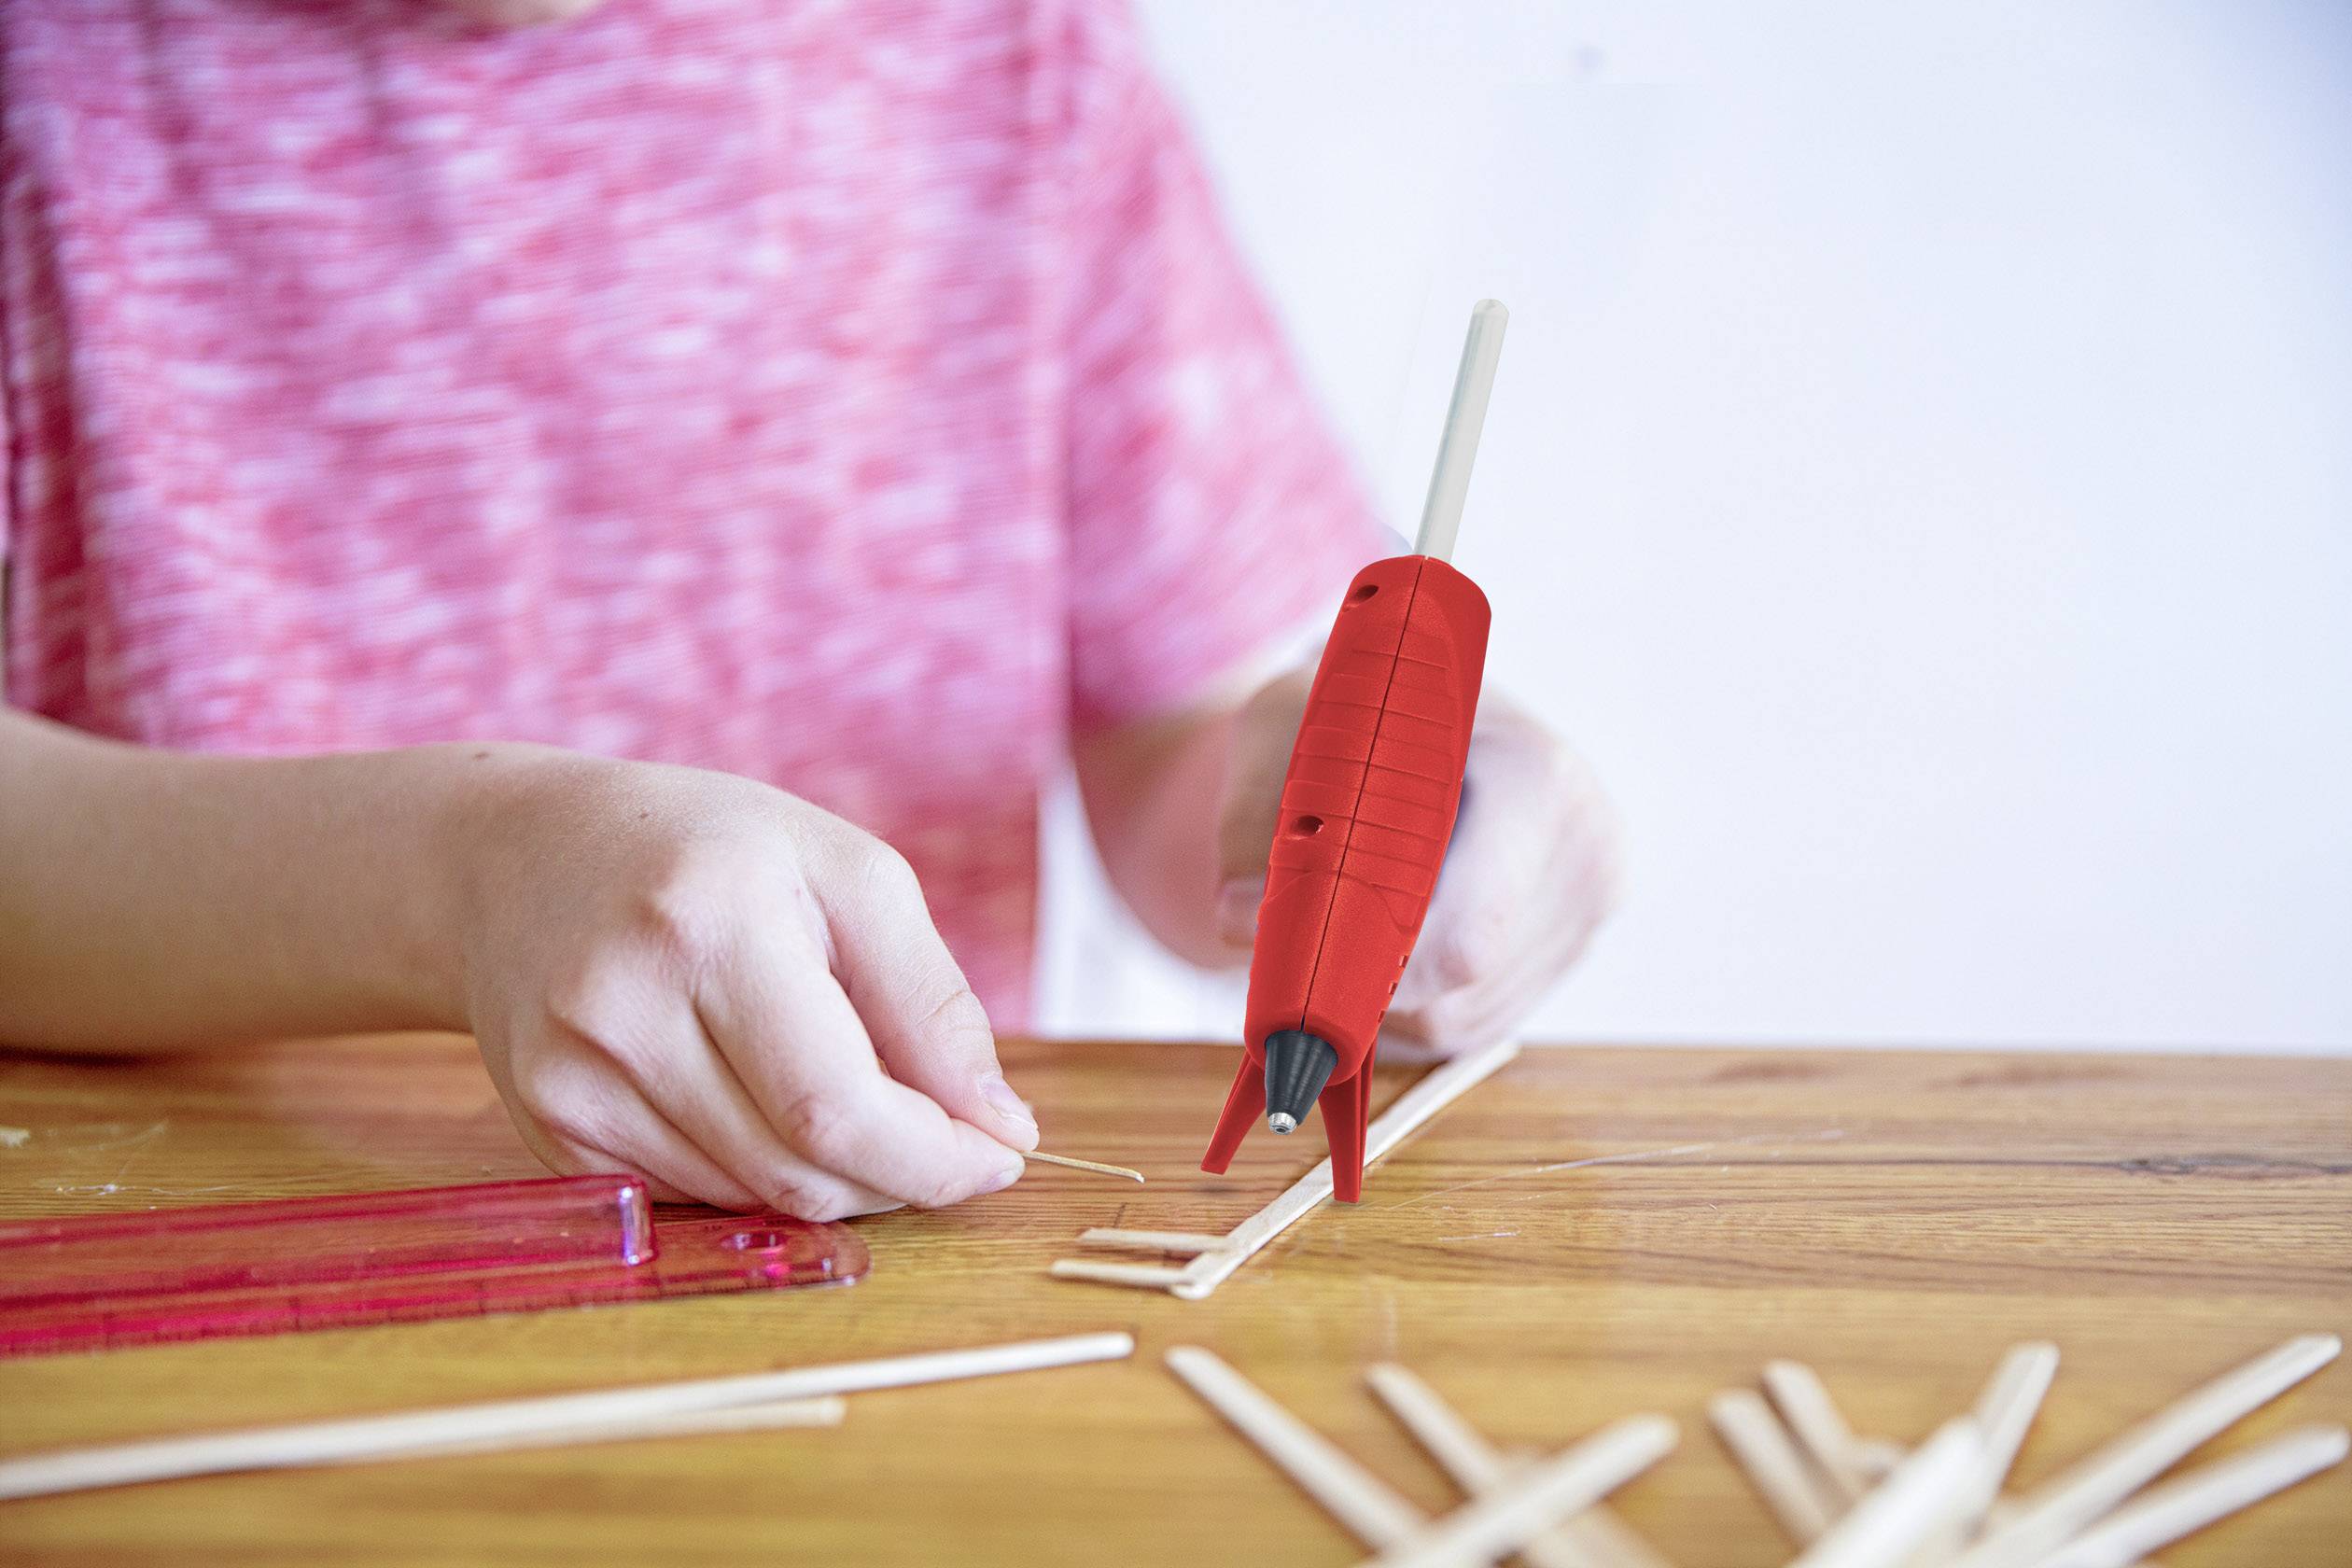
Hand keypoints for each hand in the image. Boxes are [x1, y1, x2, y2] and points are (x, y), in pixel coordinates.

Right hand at [447, 749, 1036, 1218]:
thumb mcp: (848, 875)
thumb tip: (1002, 1128)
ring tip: (852, 1100)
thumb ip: (931, 1002)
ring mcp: (572, 1079)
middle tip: (946, 1139)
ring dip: (837, 1178)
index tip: (999, 1153)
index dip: (933, 1156)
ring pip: (753, 1197)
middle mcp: (623, 1008)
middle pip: (796, 1168)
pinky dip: (762, 1174)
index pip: (834, 1104)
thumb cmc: (712, 852)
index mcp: (711, 922)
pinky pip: (697, 1198)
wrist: (519, 859)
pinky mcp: (550, 1131)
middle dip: (900, 1176)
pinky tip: (763, 1103)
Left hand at [1212, 674, 1621, 1056]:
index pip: (1467, 927)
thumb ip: (1253, 814)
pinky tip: (1375, 949)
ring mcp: (1586, 910)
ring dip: (1379, 1001)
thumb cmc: (1345, 714)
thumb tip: (1238, 917)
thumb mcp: (1284, 727)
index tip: (1296, 975)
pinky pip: (1474, 1026)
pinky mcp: (1568, 953)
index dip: (1375, 964)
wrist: (1410, 709)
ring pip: (1461, 1018)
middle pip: (1461, 984)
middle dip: (1361, 982)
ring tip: (1333, 927)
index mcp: (1535, 775)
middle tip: (1286, 963)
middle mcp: (1584, 847)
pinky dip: (1407, 1011)